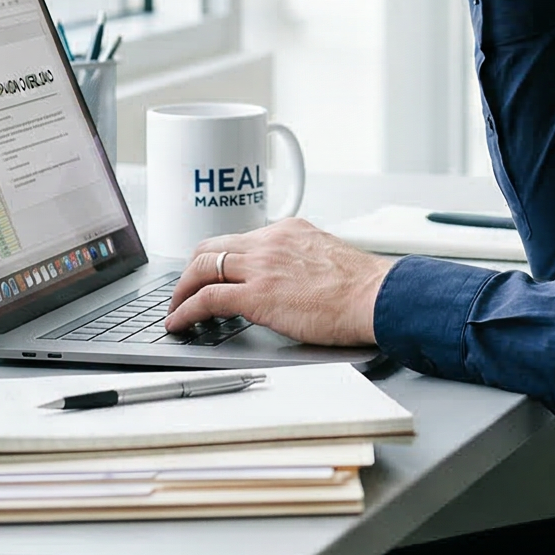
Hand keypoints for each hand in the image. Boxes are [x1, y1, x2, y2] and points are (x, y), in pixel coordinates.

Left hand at [163, 218, 395, 346]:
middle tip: (184, 291)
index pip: (238, 240)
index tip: (209, 274)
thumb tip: (292, 281)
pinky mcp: (257, 294)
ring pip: (201, 267)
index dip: (217, 259)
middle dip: (191, 271)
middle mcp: (270, 241)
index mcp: (289, 230)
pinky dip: (185, 311)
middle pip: (210, 248)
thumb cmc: (365, 288)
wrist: (378, 297)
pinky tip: (179, 323)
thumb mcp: (328, 259)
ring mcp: (261, 266)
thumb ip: (303, 262)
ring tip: (175, 311)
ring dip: (181, 291)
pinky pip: (206, 298)